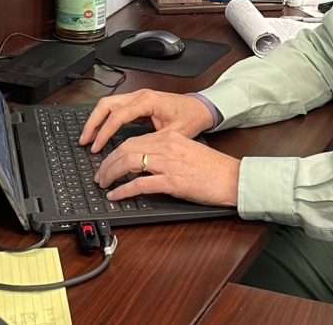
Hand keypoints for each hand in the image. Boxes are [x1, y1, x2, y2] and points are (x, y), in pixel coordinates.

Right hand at [79, 89, 214, 152]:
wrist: (203, 107)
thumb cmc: (192, 118)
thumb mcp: (174, 134)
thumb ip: (153, 144)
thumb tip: (136, 157)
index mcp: (147, 101)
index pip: (118, 115)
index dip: (104, 132)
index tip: (96, 147)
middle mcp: (140, 95)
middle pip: (106, 104)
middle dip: (92, 123)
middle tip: (84, 141)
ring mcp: (138, 97)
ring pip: (108, 103)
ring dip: (96, 120)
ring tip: (87, 138)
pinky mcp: (139, 102)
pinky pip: (115, 107)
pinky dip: (104, 118)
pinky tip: (100, 132)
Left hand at [95, 131, 239, 206]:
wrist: (232, 178)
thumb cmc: (213, 168)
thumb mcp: (187, 151)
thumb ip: (166, 152)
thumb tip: (144, 163)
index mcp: (171, 137)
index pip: (134, 140)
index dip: (115, 152)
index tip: (107, 161)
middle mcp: (167, 146)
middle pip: (126, 149)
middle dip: (108, 162)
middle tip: (99, 175)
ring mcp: (169, 164)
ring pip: (129, 163)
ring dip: (111, 174)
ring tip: (103, 184)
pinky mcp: (172, 182)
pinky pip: (140, 184)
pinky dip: (124, 190)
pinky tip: (116, 195)